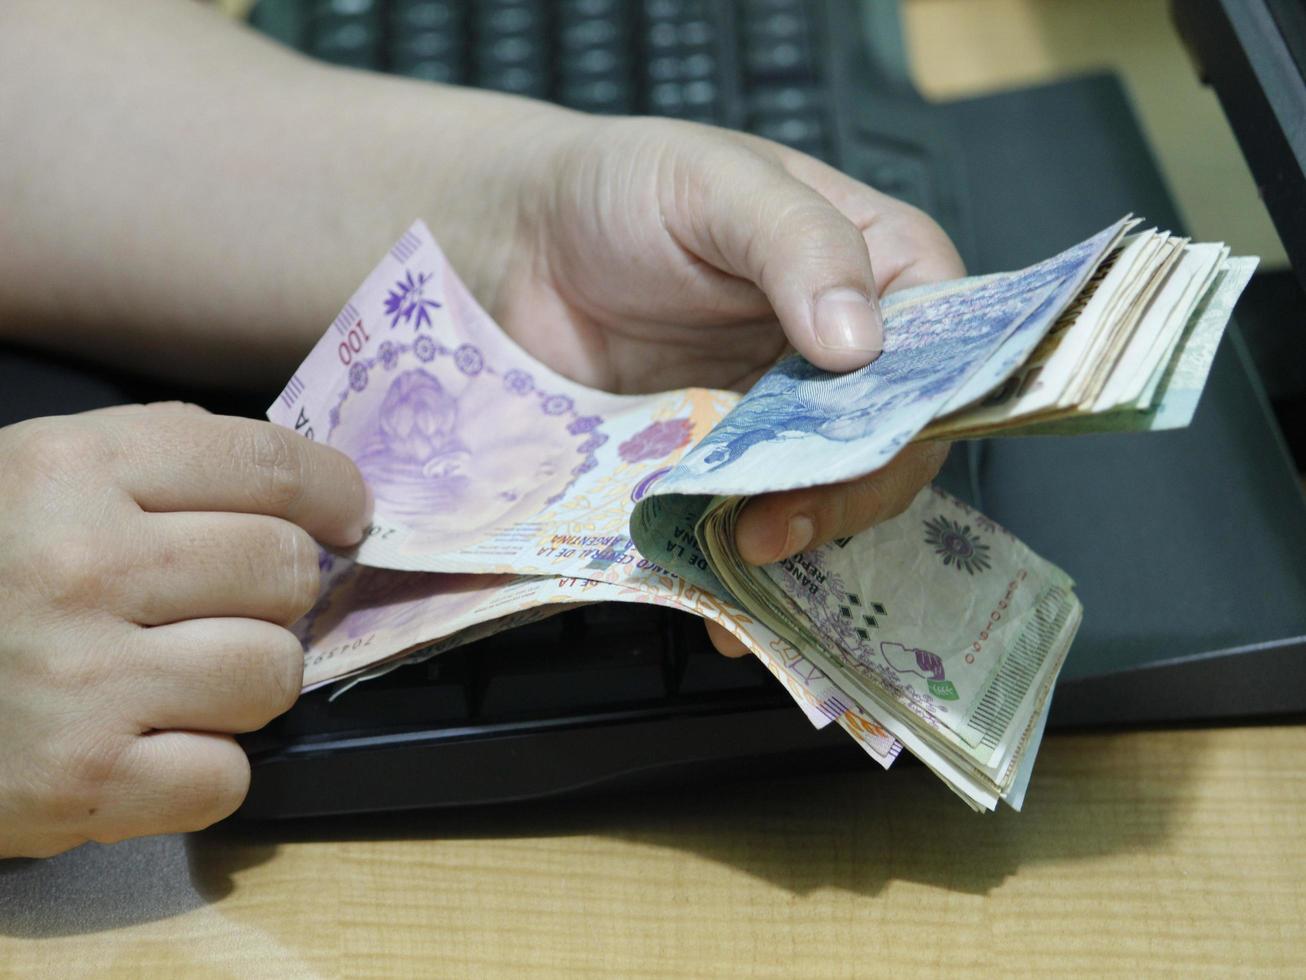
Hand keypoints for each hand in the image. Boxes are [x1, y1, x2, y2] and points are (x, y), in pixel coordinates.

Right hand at [0, 404, 367, 857]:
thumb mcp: (39, 477)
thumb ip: (164, 463)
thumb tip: (308, 488)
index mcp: (73, 468)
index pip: (267, 464)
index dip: (331, 491)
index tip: (346, 516)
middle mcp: (81, 565)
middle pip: (285, 570)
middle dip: (279, 592)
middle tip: (229, 606)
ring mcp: (83, 679)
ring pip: (274, 672)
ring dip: (246, 681)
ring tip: (178, 679)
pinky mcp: (82, 782)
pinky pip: (229, 774)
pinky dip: (203, 768)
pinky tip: (148, 744)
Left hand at [479, 116, 960, 654]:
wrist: (517, 245)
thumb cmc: (624, 187)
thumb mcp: (716, 184)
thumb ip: (796, 242)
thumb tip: (858, 341)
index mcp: (881, 265)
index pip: (945, 350)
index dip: (922, 409)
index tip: (870, 452)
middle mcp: (849, 350)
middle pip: (894, 441)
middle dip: (849, 490)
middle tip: (781, 522)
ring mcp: (788, 413)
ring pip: (829, 491)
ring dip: (798, 535)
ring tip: (743, 558)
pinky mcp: (728, 461)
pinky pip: (758, 515)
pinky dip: (744, 553)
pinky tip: (717, 582)